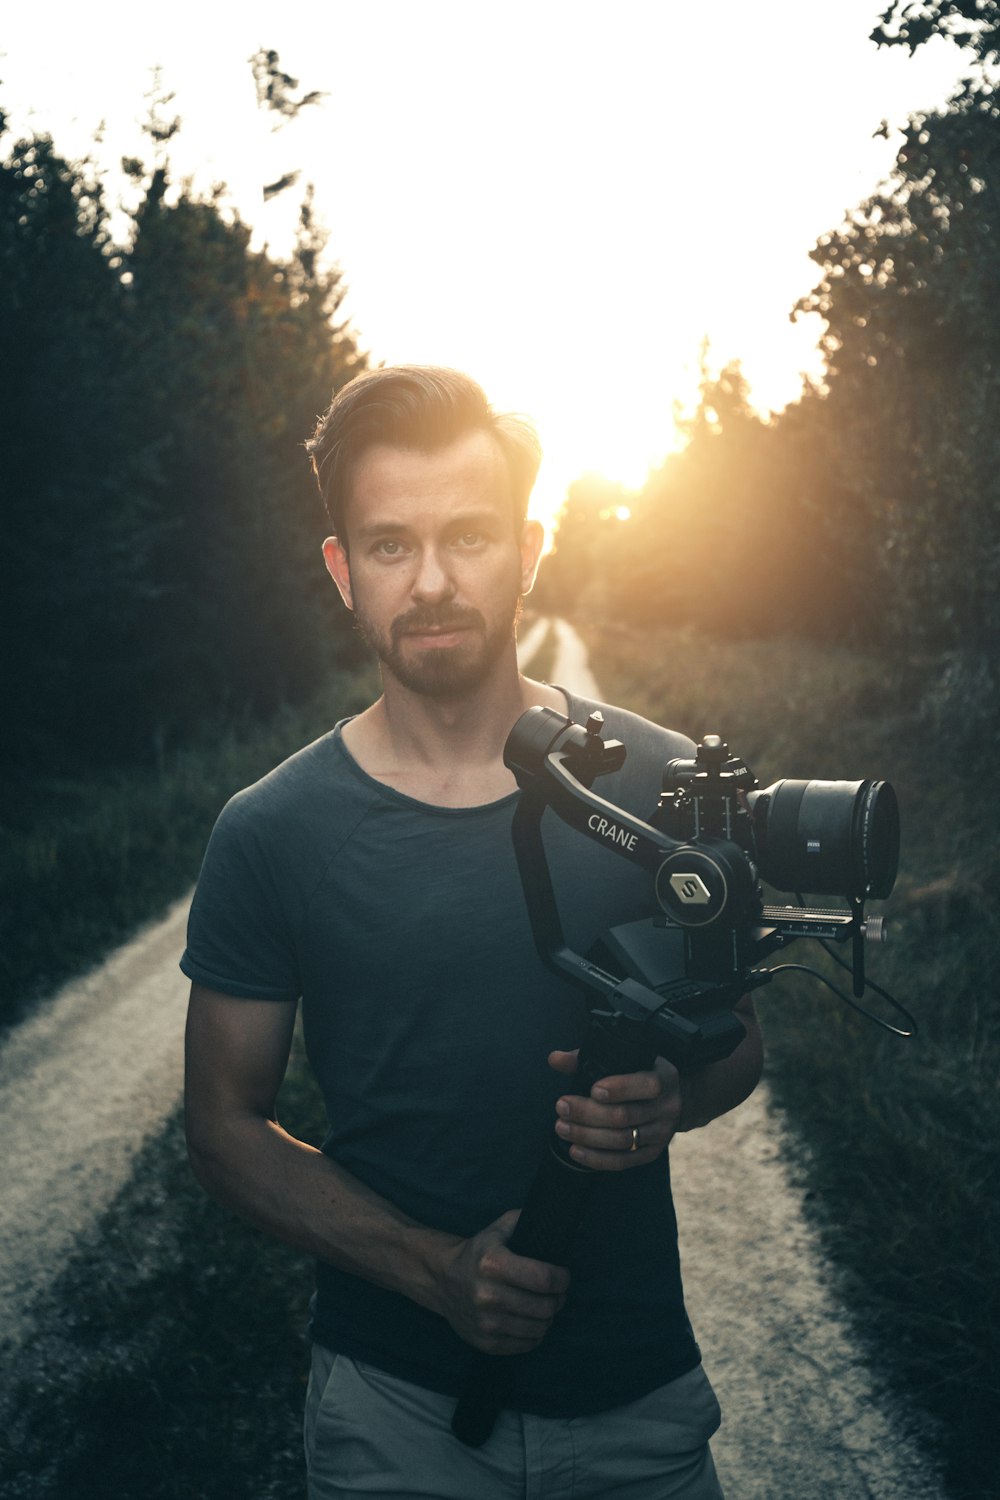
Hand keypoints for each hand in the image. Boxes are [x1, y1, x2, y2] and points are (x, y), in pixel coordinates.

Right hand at [438, 1210, 569, 1354]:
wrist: (444, 1280)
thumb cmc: (478, 1253)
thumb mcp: (497, 1229)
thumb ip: (526, 1220)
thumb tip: (559, 1219)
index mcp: (492, 1264)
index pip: (543, 1278)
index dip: (562, 1278)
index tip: (562, 1275)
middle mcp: (488, 1296)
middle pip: (544, 1306)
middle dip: (558, 1298)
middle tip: (556, 1292)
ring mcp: (486, 1323)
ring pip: (539, 1328)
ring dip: (548, 1317)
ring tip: (544, 1306)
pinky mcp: (486, 1343)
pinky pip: (526, 1345)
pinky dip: (535, 1334)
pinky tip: (531, 1321)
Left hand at [548, 1050, 683, 1170]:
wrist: (677, 1099)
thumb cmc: (642, 1073)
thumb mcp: (627, 1059)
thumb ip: (589, 1058)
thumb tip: (555, 1059)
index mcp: (664, 1078)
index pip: (647, 1085)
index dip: (620, 1089)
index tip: (593, 1090)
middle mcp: (667, 1108)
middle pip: (625, 1116)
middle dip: (588, 1113)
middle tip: (561, 1107)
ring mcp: (661, 1134)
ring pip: (621, 1140)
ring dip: (586, 1136)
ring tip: (561, 1127)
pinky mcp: (652, 1153)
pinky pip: (622, 1161)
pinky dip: (596, 1158)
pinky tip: (575, 1150)